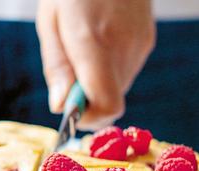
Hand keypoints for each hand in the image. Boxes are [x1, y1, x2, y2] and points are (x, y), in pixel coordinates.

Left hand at [36, 0, 154, 129]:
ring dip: (97, 83)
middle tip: (68, 77)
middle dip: (87, 100)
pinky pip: (126, 70)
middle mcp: (123, 46)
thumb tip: (59, 107)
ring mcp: (141, 43)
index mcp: (93, 41)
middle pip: (111, 101)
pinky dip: (109, 69)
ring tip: (82, 51)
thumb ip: (56, 66)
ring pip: (118, 87)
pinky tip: (98, 43)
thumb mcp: (50, 22)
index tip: (70, 110)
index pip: (107, 105)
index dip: (88, 119)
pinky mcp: (148, 40)